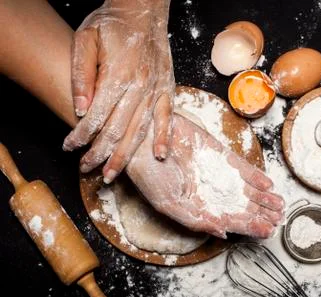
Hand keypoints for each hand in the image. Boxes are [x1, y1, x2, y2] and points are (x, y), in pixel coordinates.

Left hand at [63, 0, 173, 183]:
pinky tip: (158, 155)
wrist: (143, 11)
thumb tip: (81, 109)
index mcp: (117, 73)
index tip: (69, 147)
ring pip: (140, 130)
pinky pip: (168, 119)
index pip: (96, 115)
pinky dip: (164, 138)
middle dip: (99, 153)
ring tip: (112, 173)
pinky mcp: (168, 90)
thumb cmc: (112, 24)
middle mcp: (140, 86)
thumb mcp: (85, 39)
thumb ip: (81, 74)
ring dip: (125, 155)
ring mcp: (156, 90)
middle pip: (117, 129)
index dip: (81, 135)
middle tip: (86, 168)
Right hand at [127, 114, 284, 237]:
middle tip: (279, 219)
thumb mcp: (168, 203)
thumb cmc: (149, 175)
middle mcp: (210, 192)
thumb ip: (196, 219)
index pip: (229, 220)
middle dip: (261, 213)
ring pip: (245, 188)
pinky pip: (241, 168)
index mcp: (198, 207)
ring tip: (279, 205)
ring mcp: (216, 172)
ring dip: (263, 197)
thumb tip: (222, 232)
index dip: (248, 226)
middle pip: (241, 206)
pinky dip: (255, 176)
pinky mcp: (219, 154)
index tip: (267, 231)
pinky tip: (267, 185)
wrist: (143, 140)